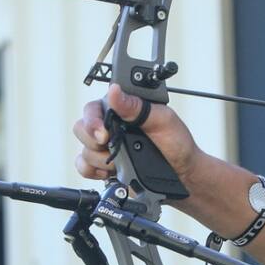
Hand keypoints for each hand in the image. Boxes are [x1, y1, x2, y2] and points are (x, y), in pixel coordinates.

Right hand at [72, 84, 200, 182]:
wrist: (183, 173)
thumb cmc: (177, 143)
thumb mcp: (163, 120)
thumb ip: (137, 107)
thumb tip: (114, 91)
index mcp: (123, 110)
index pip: (94, 108)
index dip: (93, 121)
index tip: (105, 134)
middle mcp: (110, 126)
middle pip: (81, 128)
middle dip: (94, 140)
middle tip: (112, 145)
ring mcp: (106, 147)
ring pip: (84, 150)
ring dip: (101, 159)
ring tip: (123, 161)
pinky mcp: (104, 166)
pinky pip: (83, 167)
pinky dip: (93, 171)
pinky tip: (111, 171)